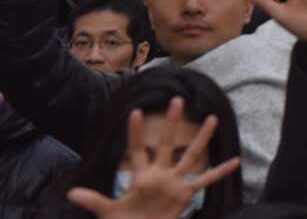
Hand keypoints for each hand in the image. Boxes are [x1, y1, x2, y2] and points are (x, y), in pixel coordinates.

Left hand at [66, 98, 240, 218]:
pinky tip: (235, 160)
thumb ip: (94, 200)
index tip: (134, 112)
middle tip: (176, 100)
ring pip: (190, 156)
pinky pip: (205, 180)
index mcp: (140, 176)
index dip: (134, 133)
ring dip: (201, 138)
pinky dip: (219, 171)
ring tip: (212, 119)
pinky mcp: (185, 195)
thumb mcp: (108, 212)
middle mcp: (159, 174)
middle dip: (171, 124)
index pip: (136, 150)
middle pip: (166, 144)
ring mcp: (174, 183)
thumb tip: (71, 193)